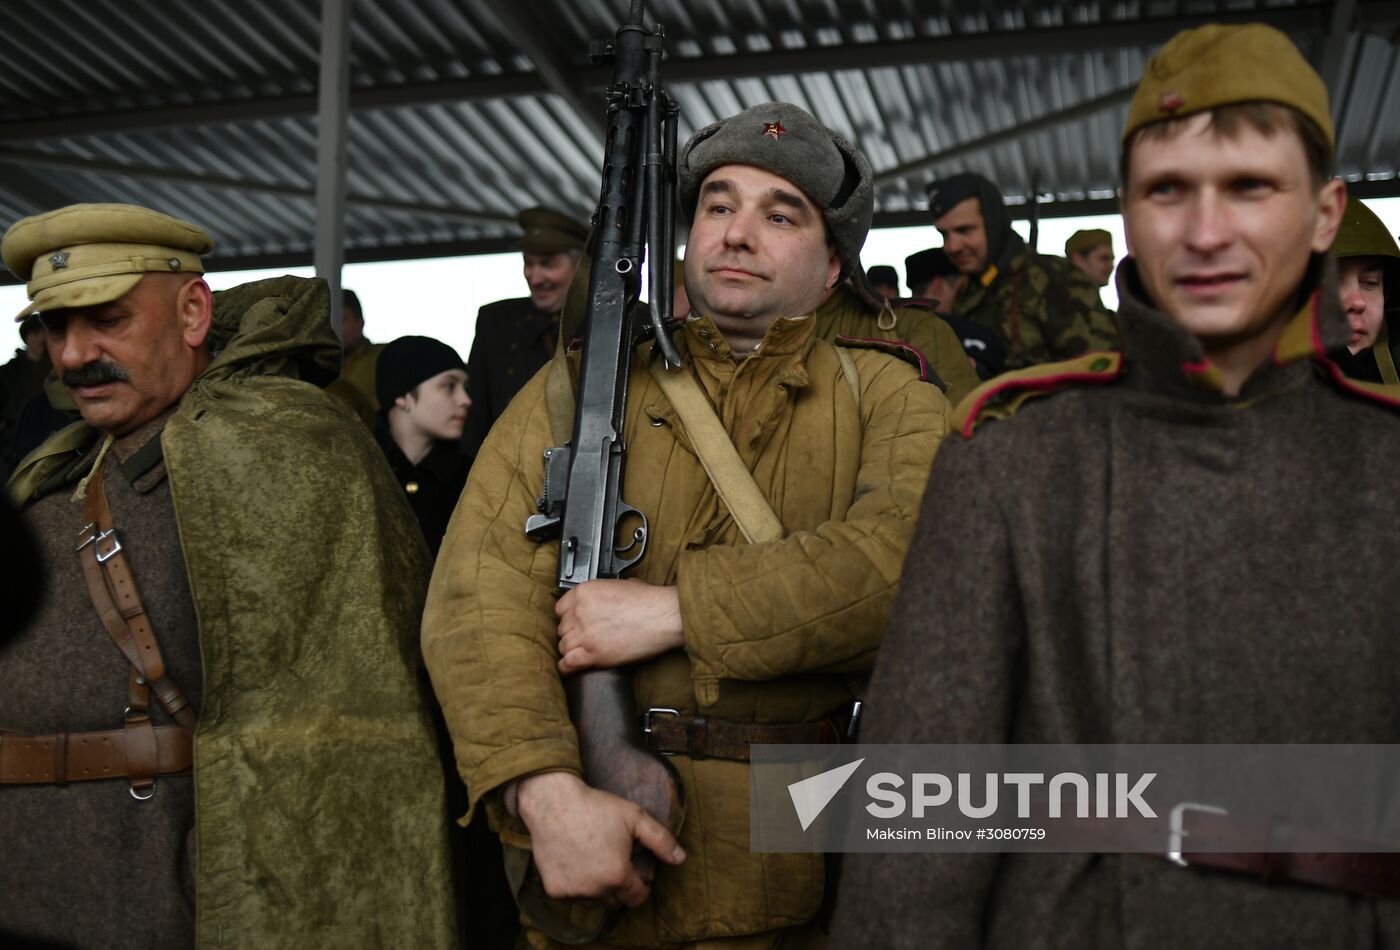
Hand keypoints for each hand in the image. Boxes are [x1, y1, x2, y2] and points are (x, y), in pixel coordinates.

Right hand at [517, 771, 685, 907]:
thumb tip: (680, 859)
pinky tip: (577, 861)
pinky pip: (573, 895)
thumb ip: (661, 840)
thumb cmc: (596, 807)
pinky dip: (577, 884)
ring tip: (595, 860)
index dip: (641, 884)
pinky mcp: (555, 891)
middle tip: (615, 862)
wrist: (553, 802)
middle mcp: (595, 890)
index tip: (635, 870)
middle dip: (620, 887)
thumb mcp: (635, 817)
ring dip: (598, 888)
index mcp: (618, 876)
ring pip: (595, 901)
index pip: (638, 898)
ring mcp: (573, 892)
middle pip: (616, 902)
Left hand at [556, 578, 683, 673]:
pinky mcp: (594, 654)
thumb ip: (599, 594)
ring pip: (563, 646)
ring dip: (572, 650)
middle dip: (573, 634)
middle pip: (562, 628)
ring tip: (584, 652)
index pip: (560, 609)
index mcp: (584, 592)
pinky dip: (568, 667)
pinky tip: (572, 667)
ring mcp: (585, 633)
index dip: (569, 617)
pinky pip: (568, 663)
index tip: (575, 623)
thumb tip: (598, 603)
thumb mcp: (618, 585)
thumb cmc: (649, 601)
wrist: (663, 616)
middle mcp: (580, 611)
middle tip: (586, 638)